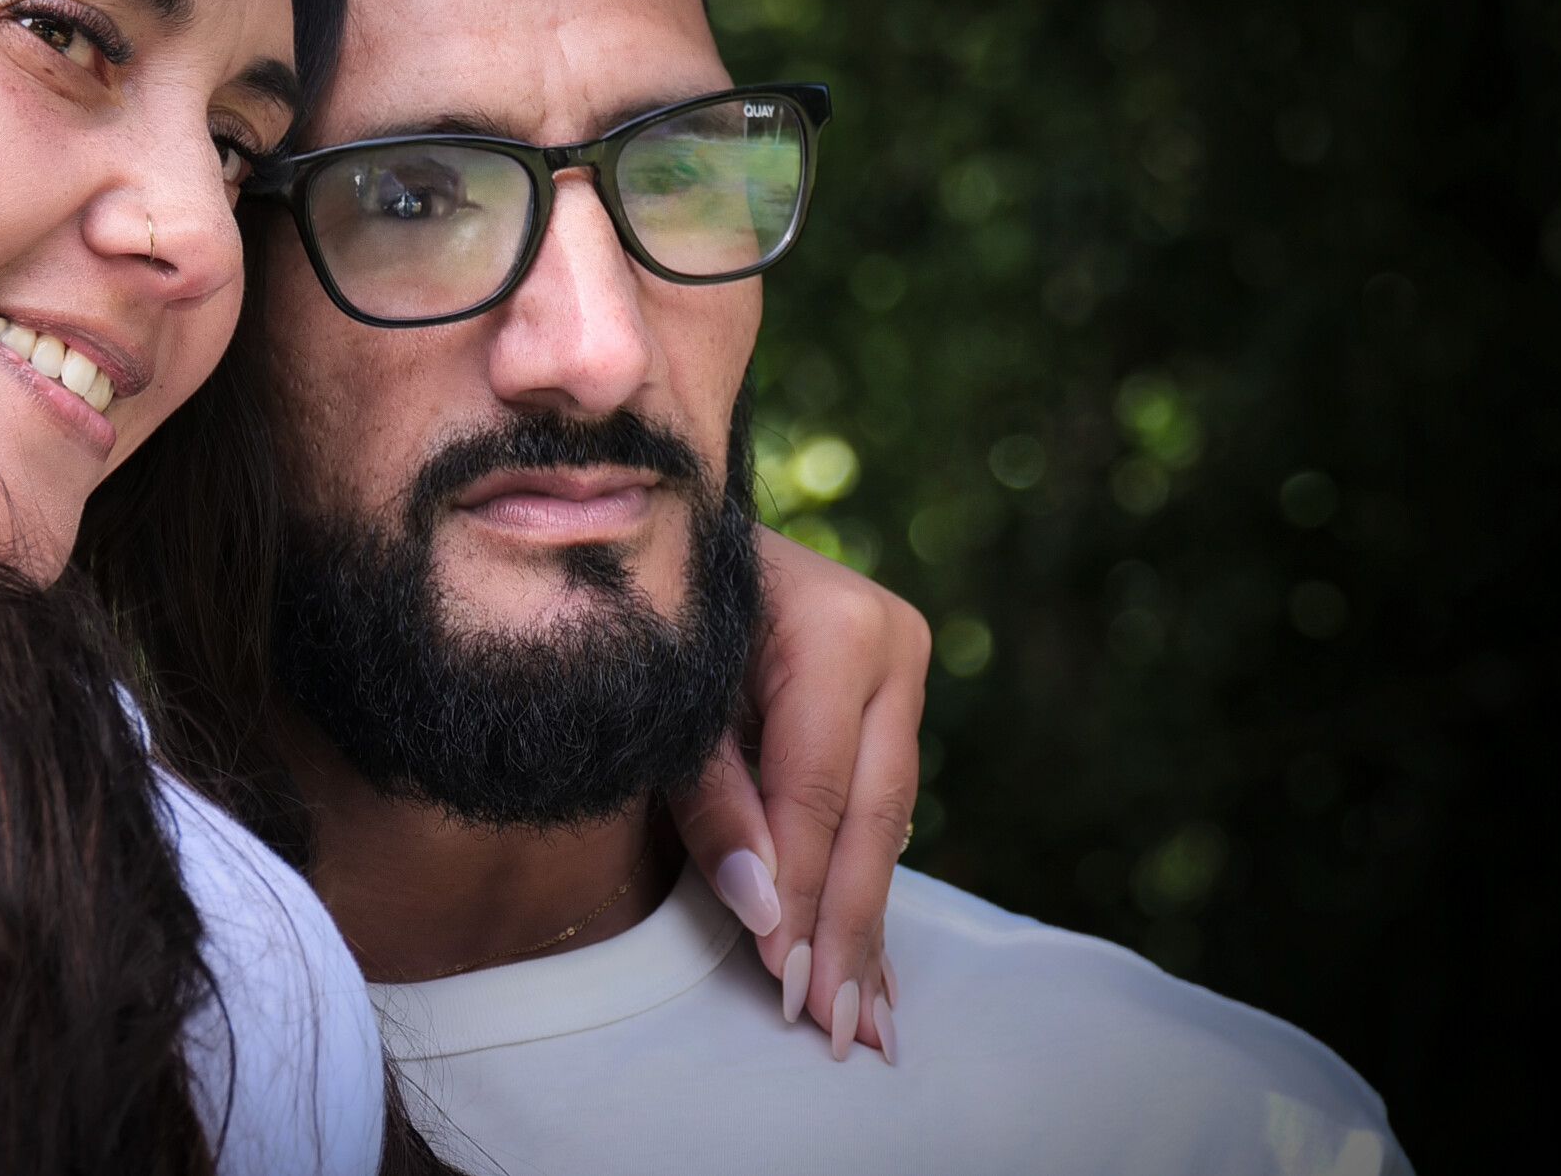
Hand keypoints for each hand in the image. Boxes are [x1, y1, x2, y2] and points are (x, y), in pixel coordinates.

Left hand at [668, 526, 927, 1059]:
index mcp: (838, 626)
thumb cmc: (656, 615)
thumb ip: (716, 802)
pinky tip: (874, 967)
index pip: (820, 791)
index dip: (803, 891)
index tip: (785, 979)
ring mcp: (905, 667)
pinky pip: (883, 804)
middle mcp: (891, 640)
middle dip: (849, 928)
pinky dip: (866, 883)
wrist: (675, 531)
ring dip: (868, 923)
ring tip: (862, 1020)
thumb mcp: (670, 706)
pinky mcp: (896, 698)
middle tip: (836, 1029)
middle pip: (874, 813)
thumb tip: (764, 909)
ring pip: (888, 818)